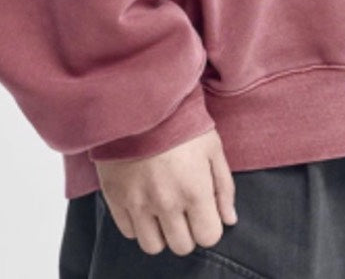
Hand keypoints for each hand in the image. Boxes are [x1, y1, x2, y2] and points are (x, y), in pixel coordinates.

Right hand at [92, 129, 237, 255]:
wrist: (140, 99)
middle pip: (181, 246)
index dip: (209, 226)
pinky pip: (128, 231)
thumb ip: (224, 187)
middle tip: (184, 210)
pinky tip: (144, 202)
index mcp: (195, 190)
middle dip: (187, 231)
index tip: (204, 212)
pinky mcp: (115, 197)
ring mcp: (138, 202)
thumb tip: (229, 219)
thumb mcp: (212, 147)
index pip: (208, 237)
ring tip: (162, 209)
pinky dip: (137, 223)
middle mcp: (166, 203)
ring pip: (153, 246)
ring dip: (161, 232)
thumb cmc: (182, 120)